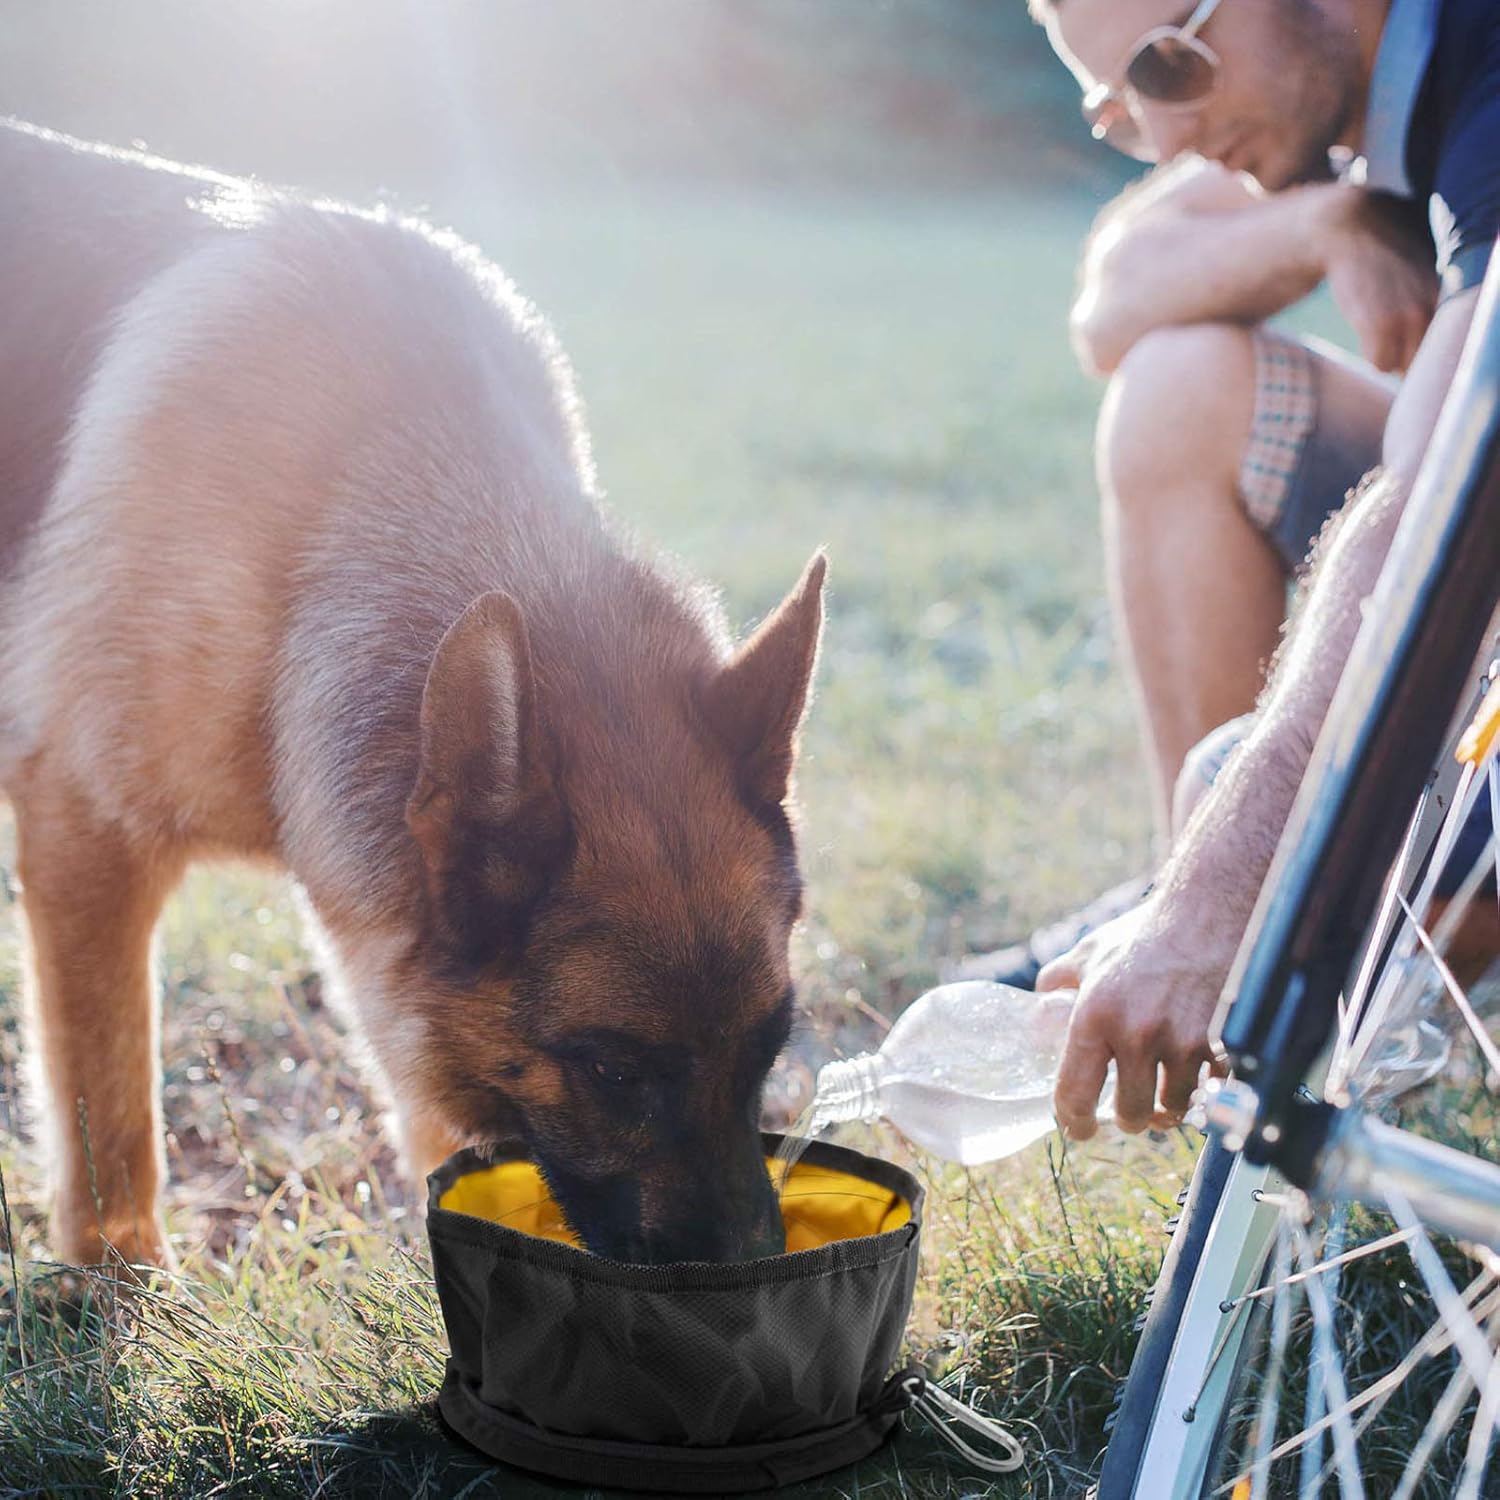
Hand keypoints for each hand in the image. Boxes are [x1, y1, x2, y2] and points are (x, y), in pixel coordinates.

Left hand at [1040, 891, 1232, 1139]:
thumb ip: (1058, 982)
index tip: (1079, 1129)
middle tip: (1128, 1110)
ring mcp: (1182, 1042)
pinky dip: (1204, 1091)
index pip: (1075, 1093)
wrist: (1206, 913)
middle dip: (1129, 1117)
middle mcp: (1137, 1034)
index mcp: (1096, 1016)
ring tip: (1162, 1094)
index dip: (1074, 1121)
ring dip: (1167, 1107)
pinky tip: (1196, 1077)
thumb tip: (1037, 1009)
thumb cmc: (1144, 934)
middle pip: (1131, 1113)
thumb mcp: (1089, 953)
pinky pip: (1211, 1091)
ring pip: (1174, 1108)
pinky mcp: (1220, 1044)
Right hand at [1317, 187, 1438, 373]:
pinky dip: (1374, 356)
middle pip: (1427, 358)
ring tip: (1382, 334)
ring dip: (1392, 357)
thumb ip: (1437, 298)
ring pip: (1403, 364)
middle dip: (1412, 356)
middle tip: (1397, 341)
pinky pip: (1380, 362)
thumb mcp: (1426, 269)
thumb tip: (1439, 336)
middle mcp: (1433, 306)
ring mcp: (1406, 316)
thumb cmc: (1387, 250)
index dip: (1434, 351)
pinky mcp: (1378, 324)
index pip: (1451, 343)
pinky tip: (1368, 335)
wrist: (1353, 231)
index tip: (1421, 350)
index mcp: (1451, 293)